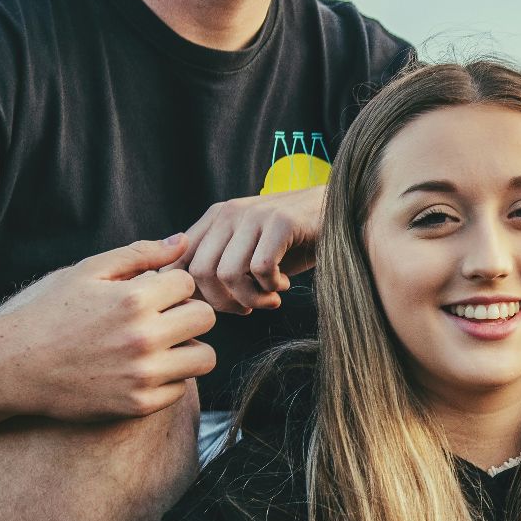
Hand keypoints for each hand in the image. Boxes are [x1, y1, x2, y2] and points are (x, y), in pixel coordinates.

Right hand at [0, 235, 216, 420]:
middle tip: (163, 319)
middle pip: (206, 318)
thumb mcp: (88, 272)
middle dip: (188, 313)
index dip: (170, 286)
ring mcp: (142, 374)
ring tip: (161, 345)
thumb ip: (140, 254)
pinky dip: (168, 379)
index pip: (188, 283)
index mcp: (133, 299)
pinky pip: (181, 388)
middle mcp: (143, 338)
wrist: (12, 367)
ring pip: (204, 357)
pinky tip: (142, 370)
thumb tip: (183, 241)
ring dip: (188, 348)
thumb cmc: (50, 313)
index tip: (151, 295)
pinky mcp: (138, 405)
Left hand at [166, 186, 325, 313]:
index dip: (194, 294)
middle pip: (200, 273)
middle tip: (247, 308)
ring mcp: (255, 214)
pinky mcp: (281, 221)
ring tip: (269, 299)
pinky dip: (271, 287)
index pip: (179, 262)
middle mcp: (229, 212)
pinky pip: (261, 268)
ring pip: (228, 273)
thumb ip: (218, 265)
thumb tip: (187, 300)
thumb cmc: (293, 243)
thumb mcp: (249, 252)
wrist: (341, 214)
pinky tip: (284, 284)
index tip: (222, 305)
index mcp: (215, 218)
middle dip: (223, 303)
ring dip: (250, 298)